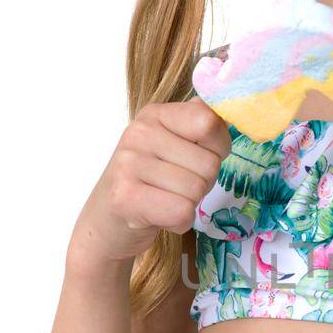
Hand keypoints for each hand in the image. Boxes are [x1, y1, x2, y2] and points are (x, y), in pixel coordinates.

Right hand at [69, 98, 230, 269]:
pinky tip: (159, 216)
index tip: (199, 157)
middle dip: (202, 183)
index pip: (209, 121)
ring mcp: (129, 164)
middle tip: (175, 187)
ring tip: (164, 199)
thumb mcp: (173, 144)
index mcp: (155, 115)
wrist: (107, 221)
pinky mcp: (126, 197)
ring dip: (189, 204)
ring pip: (197, 190)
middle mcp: (139, 133)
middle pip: (209, 163)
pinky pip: (182, 212)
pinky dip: (178, 222)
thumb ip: (199, 125)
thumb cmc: (150, 182)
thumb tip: (225, 111)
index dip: (218, 147)